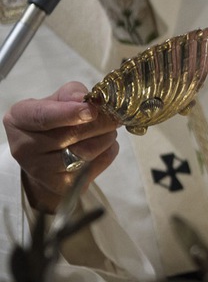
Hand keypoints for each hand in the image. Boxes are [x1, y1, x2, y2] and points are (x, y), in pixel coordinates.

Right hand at [3, 81, 119, 212]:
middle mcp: (24, 147)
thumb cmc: (54, 121)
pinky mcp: (60, 186)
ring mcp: (40, 171)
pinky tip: (106, 146)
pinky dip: (107, 154)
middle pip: (70, 135)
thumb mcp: (57, 100)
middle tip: (115, 117)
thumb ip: (71, 94)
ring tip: (110, 131)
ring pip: (84, 153)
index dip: (70, 113)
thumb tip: (88, 99)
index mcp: (19, 119)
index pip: (43, 117)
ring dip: (106, 139)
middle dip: (100, 124)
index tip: (92, 110)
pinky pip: (93, 167)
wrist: (47, 158)